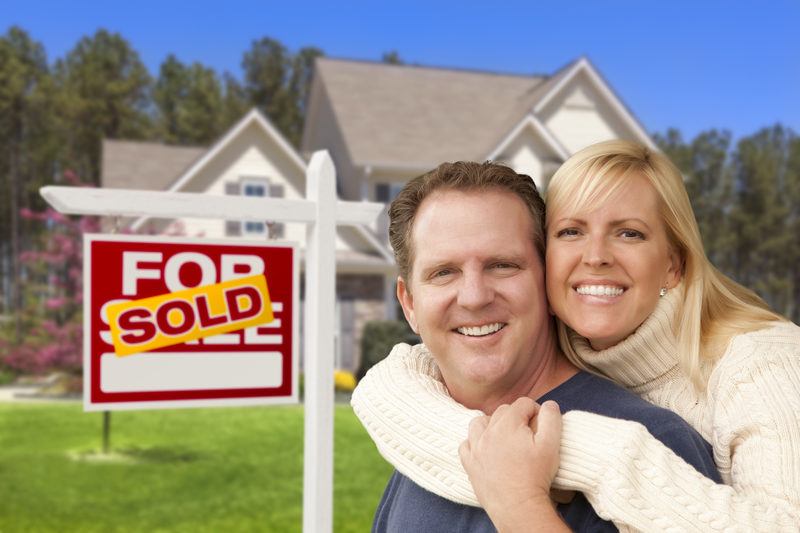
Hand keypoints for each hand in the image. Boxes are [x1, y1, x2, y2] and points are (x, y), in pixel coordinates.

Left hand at [459, 398, 564, 531]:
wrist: (519, 507)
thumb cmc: (536, 476)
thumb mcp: (551, 445)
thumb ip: (551, 419)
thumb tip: (549, 404)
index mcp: (508, 424)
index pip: (522, 403)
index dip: (535, 410)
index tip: (541, 425)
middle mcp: (487, 432)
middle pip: (502, 411)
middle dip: (516, 417)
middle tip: (528, 434)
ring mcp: (475, 448)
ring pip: (479, 423)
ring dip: (491, 424)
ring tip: (504, 436)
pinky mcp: (469, 464)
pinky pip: (465, 445)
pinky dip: (474, 443)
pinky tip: (485, 449)